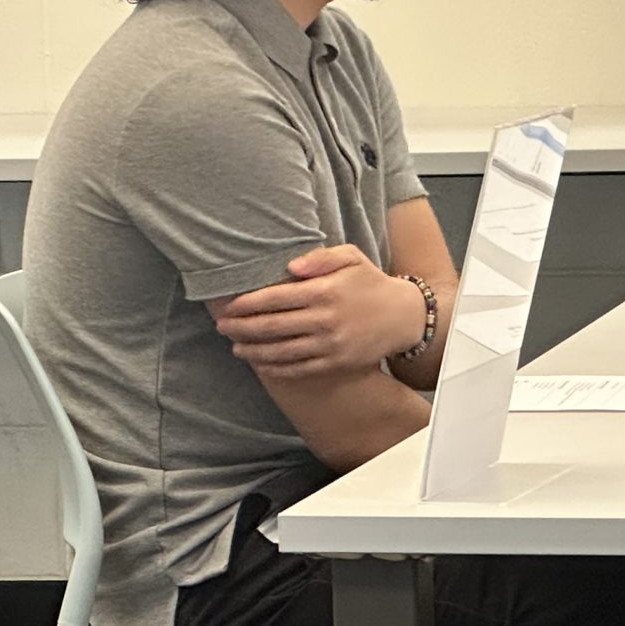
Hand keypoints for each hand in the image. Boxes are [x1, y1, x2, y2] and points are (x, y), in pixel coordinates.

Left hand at [212, 245, 424, 374]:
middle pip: (270, 326)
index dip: (245, 303)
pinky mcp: (336, 363)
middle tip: (221, 327)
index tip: (227, 306)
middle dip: (240, 328)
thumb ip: (320, 257)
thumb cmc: (370, 282)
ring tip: (235, 347)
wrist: (403, 316)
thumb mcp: (351, 257)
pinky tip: (260, 364)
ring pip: (280, 351)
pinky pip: (298, 368)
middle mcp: (325, 319)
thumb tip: (290, 266)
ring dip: (252, 351)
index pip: (274, 298)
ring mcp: (330, 344)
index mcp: (324, 290)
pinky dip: (275, 368)